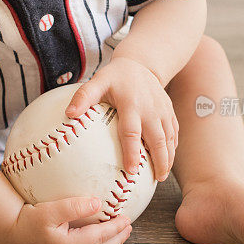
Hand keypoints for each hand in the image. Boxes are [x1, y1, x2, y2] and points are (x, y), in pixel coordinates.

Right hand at [4, 196, 132, 243]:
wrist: (10, 236)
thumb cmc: (28, 221)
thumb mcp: (50, 210)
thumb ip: (74, 206)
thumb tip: (98, 203)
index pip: (101, 237)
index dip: (116, 227)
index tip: (127, 217)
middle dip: (118, 238)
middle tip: (129, 226)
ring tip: (120, 234)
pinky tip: (102, 242)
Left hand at [64, 58, 177, 181]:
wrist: (141, 63)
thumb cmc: (115, 77)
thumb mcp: (98, 81)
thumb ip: (84, 97)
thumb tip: (69, 114)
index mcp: (131, 104)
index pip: (132, 132)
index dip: (132, 152)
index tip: (132, 170)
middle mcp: (150, 109)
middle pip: (157, 139)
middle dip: (159, 160)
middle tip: (155, 180)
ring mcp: (163, 110)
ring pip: (169, 138)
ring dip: (168, 157)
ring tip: (161, 176)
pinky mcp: (170, 111)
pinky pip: (174, 132)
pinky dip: (172, 148)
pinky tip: (168, 160)